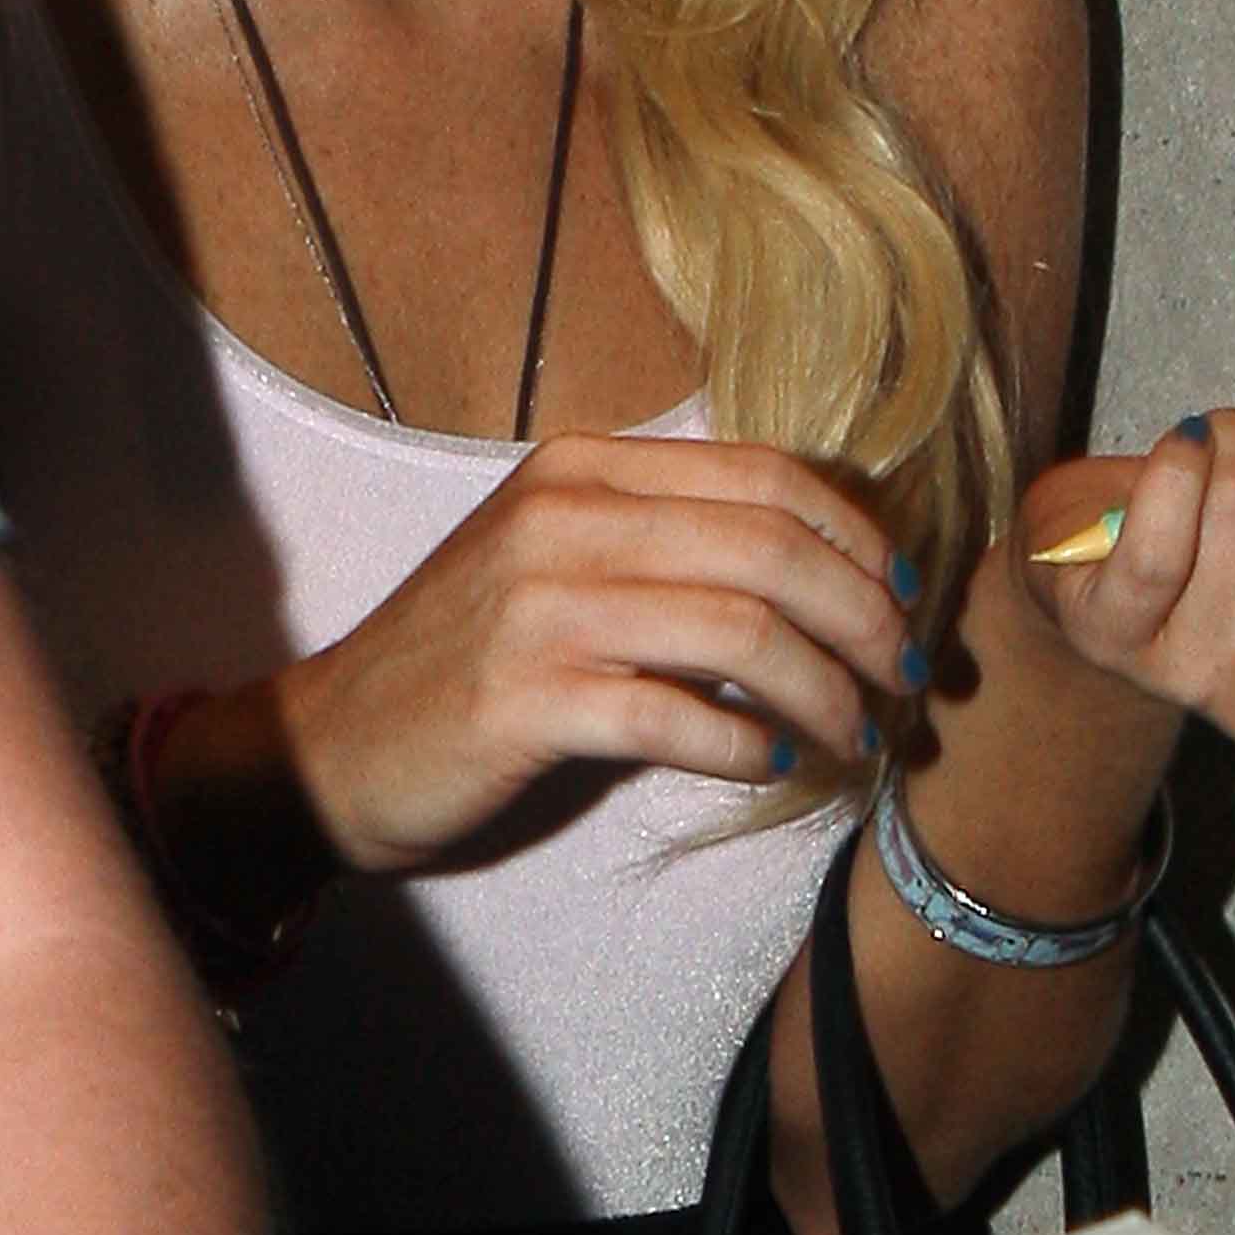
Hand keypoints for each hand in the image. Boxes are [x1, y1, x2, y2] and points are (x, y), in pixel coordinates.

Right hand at [277, 431, 923, 872]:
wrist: (330, 743)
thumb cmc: (467, 657)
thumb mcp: (560, 559)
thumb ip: (668, 543)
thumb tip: (829, 565)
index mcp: (583, 469)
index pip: (765, 475)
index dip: (856, 536)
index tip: (901, 594)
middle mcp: (564, 518)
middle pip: (770, 548)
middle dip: (863, 618)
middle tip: (904, 679)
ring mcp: (540, 607)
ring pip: (741, 631)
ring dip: (826, 691)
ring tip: (855, 736)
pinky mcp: (526, 700)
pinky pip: (677, 717)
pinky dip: (747, 745)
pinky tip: (773, 764)